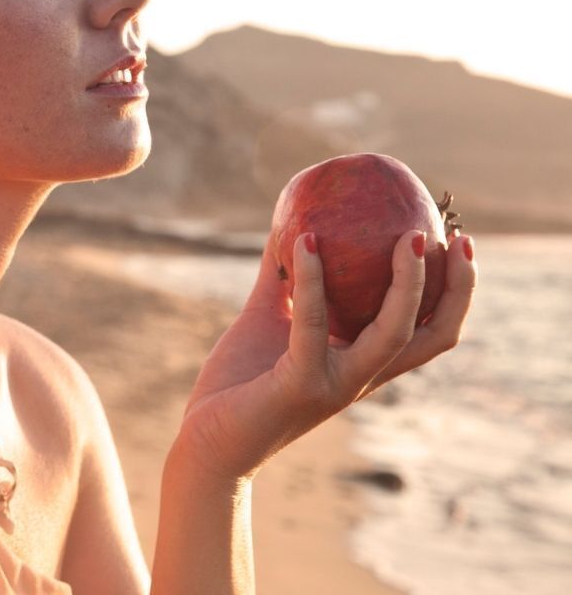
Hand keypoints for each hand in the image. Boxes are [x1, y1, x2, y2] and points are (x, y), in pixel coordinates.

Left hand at [173, 229, 476, 480]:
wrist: (207, 443)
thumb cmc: (239, 382)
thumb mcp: (268, 318)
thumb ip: (284, 277)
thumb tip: (295, 222)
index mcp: (362, 363)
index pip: (428, 330)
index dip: (455, 291)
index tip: (459, 240)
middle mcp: (361, 376)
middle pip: (433, 336)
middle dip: (457, 288)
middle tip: (457, 238)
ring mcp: (336, 384)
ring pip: (394, 333)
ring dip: (408, 284)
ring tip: (409, 236)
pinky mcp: (301, 385)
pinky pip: (312, 324)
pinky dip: (311, 277)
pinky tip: (305, 239)